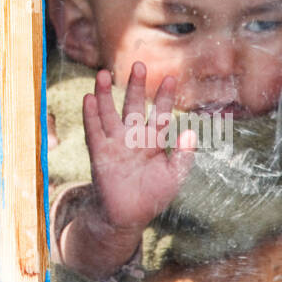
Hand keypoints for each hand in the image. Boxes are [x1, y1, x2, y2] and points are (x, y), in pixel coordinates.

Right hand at [82, 61, 196, 230]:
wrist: (126, 217)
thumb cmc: (152, 197)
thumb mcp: (173, 177)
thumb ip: (183, 156)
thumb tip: (192, 131)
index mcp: (153, 141)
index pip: (160, 114)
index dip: (165, 97)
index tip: (172, 78)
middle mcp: (133, 137)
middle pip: (133, 106)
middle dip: (135, 86)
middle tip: (138, 65)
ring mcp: (114, 143)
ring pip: (109, 113)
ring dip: (106, 94)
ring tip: (103, 74)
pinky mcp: (99, 153)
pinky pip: (94, 131)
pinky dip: (91, 115)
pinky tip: (89, 98)